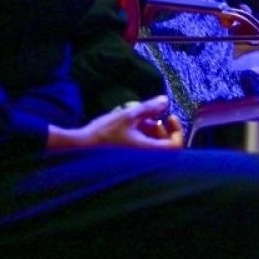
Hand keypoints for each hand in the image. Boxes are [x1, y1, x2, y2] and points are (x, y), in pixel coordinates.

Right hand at [50, 96, 184, 150]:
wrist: (81, 146)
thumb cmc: (104, 132)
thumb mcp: (128, 116)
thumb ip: (148, 108)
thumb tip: (165, 100)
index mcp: (148, 151)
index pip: (175, 146)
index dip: (177, 130)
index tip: (169, 117)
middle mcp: (145, 157)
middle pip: (165, 143)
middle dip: (161, 127)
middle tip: (151, 116)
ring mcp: (137, 158)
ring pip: (153, 143)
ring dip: (150, 128)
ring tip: (138, 117)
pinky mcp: (128, 156)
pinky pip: (143, 145)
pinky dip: (141, 133)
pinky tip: (130, 123)